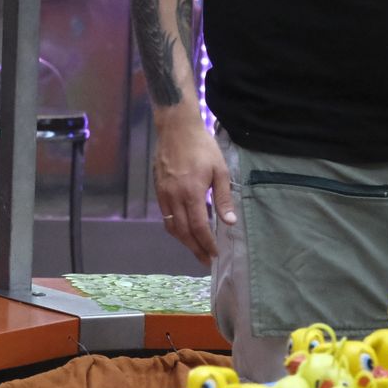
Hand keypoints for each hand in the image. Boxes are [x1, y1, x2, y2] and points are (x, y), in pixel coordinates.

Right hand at [153, 110, 235, 266]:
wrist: (176, 128)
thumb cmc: (202, 147)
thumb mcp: (220, 170)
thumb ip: (224, 197)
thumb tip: (230, 222)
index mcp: (192, 192)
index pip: (199, 226)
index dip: (206, 243)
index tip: (214, 254)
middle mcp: (174, 196)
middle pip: (182, 231)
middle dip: (195, 248)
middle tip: (205, 259)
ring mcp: (163, 193)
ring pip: (170, 225)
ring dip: (182, 240)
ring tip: (195, 248)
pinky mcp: (158, 188)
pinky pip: (164, 214)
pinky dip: (173, 227)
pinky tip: (182, 228)